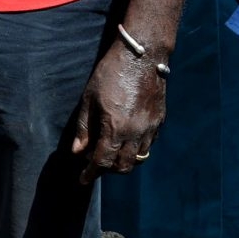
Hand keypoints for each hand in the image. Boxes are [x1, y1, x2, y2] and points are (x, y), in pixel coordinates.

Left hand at [68, 44, 165, 182]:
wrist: (142, 57)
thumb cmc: (110, 74)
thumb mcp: (89, 100)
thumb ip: (84, 128)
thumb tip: (77, 151)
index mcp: (115, 128)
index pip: (103, 160)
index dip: (91, 173)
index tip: (83, 180)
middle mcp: (136, 132)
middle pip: (124, 165)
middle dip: (109, 170)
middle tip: (96, 165)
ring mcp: (151, 127)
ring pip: (139, 158)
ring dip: (124, 162)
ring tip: (110, 154)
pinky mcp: (160, 121)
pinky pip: (149, 144)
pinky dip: (137, 149)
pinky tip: (126, 141)